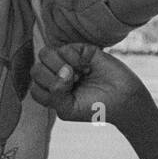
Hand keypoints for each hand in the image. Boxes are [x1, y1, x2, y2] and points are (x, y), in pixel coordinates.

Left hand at [29, 43, 149, 124]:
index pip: (35, 87)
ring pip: (45, 54)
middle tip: (73, 84)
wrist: (123, 99)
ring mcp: (67, 60)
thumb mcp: (68, 110)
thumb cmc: (95, 107)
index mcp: (52, 91)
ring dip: (61, 66)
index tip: (67, 98)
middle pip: (36, 69)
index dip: (48, 93)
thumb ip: (55, 95)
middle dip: (53, 78)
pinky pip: (65, 48)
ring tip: (78, 74)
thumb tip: (61, 70)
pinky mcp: (81, 50)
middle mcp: (57, 74)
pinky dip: (75, 59)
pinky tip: (87, 67)